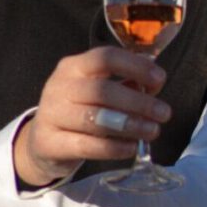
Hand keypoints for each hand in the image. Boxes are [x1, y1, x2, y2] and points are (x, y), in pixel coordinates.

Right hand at [14, 46, 170, 187]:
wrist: (42, 142)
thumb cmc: (79, 111)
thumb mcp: (97, 90)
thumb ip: (125, 84)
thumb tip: (155, 83)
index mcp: (73, 67)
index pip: (104, 58)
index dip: (135, 66)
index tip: (160, 80)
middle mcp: (59, 87)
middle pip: (102, 90)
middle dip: (138, 102)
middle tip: (164, 114)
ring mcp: (51, 115)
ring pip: (95, 119)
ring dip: (130, 125)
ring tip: (152, 132)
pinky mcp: (49, 143)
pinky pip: (86, 145)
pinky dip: (113, 148)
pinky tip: (131, 148)